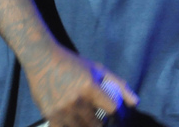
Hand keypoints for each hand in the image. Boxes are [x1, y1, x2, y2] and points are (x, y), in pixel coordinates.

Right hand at [24, 43, 138, 125]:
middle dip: (103, 124)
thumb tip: (136, 103)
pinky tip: (74, 121)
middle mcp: (76, 101)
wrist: (42, 59)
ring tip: (90, 119)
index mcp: (90, 88)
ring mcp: (62, 110)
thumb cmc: (73, 63)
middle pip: (97, 125)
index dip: (117, 114)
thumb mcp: (98, 69)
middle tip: (102, 119)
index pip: (112, 110)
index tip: (116, 115)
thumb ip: (119, 85)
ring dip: (87, 126)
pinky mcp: (49, 115)